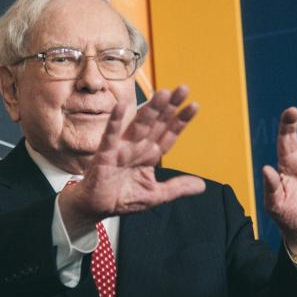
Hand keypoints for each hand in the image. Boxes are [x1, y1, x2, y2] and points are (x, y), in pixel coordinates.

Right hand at [58, 86, 205, 231]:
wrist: (95, 207)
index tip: (194, 106)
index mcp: (149, 155)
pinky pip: (110, 136)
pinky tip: (121, 107)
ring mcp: (121, 149)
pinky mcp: (105, 154)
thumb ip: (177, 188)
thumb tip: (202, 186)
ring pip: (138, 125)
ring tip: (162, 93)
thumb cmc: (121, 198)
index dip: (180, 120)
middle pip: (157, 123)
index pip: (168, 134)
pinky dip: (115, 122)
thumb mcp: (156, 195)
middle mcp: (137, 147)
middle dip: (169, 107)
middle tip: (183, 89)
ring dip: (150, 110)